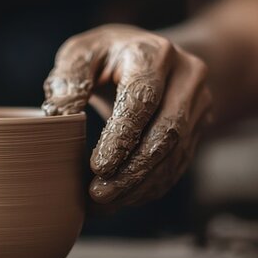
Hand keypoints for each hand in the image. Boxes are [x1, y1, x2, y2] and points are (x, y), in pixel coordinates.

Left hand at [43, 24, 212, 204]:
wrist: (150, 54)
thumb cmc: (106, 56)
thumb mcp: (82, 54)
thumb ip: (68, 79)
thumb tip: (57, 115)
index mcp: (154, 54)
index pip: (142, 100)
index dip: (121, 137)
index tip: (97, 167)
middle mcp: (187, 76)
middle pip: (166, 132)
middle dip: (132, 170)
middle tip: (98, 195)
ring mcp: (199, 103)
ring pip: (175, 154)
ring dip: (140, 184)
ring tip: (105, 203)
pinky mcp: (200, 126)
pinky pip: (179, 163)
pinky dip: (150, 186)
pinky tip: (124, 199)